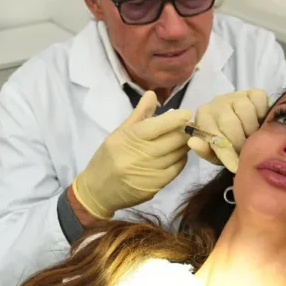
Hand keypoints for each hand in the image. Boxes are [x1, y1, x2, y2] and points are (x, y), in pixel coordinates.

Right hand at [72, 91, 192, 219]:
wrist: (97, 191)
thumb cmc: (107, 158)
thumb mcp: (118, 134)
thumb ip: (138, 114)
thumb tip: (152, 94)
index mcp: (129, 138)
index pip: (158, 125)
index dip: (176, 118)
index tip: (187, 113)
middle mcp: (140, 155)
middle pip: (173, 140)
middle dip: (184, 131)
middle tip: (187, 126)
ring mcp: (149, 172)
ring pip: (177, 154)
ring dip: (184, 145)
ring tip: (184, 139)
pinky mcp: (155, 186)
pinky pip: (176, 169)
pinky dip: (180, 159)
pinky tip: (177, 154)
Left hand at [188, 89, 268, 172]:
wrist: (240, 128)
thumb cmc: (224, 142)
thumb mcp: (214, 152)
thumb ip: (204, 150)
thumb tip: (192, 142)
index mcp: (203, 116)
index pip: (213, 134)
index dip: (226, 153)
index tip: (235, 167)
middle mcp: (217, 102)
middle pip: (230, 122)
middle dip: (240, 142)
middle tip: (246, 152)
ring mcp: (235, 95)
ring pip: (246, 110)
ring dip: (252, 129)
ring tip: (252, 138)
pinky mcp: (252, 92)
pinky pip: (259, 100)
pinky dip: (262, 112)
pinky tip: (259, 121)